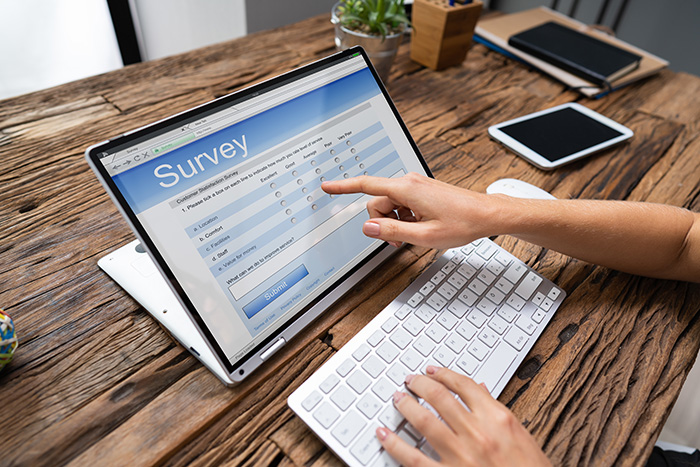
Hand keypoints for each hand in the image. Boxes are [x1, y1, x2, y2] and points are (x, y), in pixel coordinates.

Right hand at [322, 173, 505, 248]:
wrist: (486, 214)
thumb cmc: (461, 223)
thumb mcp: (423, 236)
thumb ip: (391, 231)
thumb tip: (368, 227)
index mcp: (406, 189)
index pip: (366, 186)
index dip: (343, 187)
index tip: (327, 187)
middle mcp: (409, 182)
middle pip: (378, 202)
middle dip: (382, 222)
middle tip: (398, 241)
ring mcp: (416, 186)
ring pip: (390, 205)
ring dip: (395, 222)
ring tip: (414, 235)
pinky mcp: (422, 191)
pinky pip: (402, 204)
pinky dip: (405, 218)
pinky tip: (420, 227)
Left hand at [376, 367, 550, 466]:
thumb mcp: (520, 436)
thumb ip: (497, 412)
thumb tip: (479, 390)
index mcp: (499, 419)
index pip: (465, 386)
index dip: (444, 374)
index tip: (432, 371)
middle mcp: (478, 433)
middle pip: (440, 397)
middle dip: (420, 385)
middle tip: (410, 381)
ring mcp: (461, 455)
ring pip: (423, 421)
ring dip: (406, 406)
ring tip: (397, 399)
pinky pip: (413, 458)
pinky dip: (394, 444)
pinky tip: (384, 435)